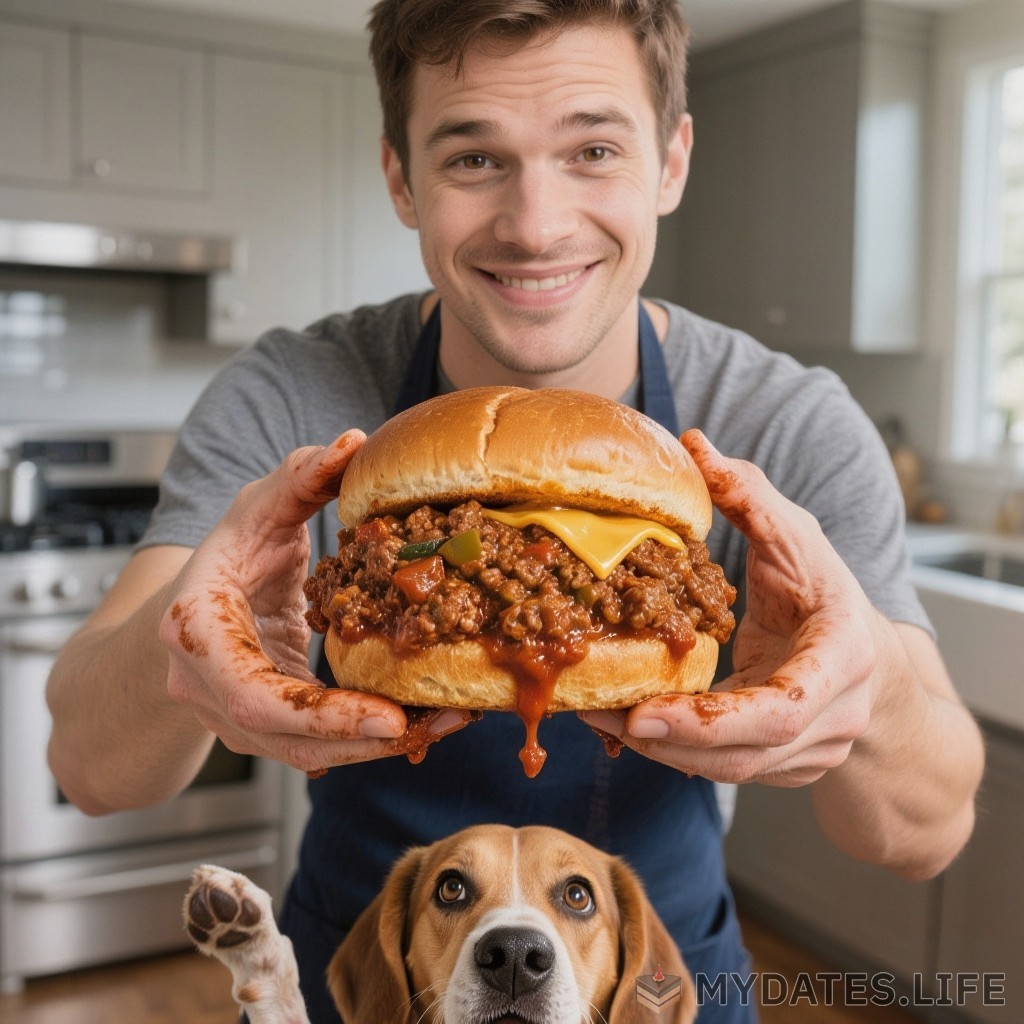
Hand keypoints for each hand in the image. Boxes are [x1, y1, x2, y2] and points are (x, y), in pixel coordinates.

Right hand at [158, 432, 474, 774]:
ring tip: (450, 720)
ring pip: (305, 754)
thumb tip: (353, 443)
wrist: (195, 602)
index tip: (389, 716)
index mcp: (196, 628)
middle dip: (366, 740)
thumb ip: (301, 476)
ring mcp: (230, 716)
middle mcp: (205, 686)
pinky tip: (426, 720)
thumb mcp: (259, 505)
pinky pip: (316, 746)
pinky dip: (369, 739)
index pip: (253, 693)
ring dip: (379, 746)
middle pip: (286, 738)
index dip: (320, 715)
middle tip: (440, 720)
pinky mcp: (264, 730)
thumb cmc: (228, 552)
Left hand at [580, 430, 880, 786]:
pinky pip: (723, 769)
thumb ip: (750, 495)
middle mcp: (834, 718)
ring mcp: (811, 753)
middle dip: (668, 742)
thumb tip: (694, 444)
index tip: (646, 716)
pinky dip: (672, 752)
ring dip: (659, 751)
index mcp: (843, 658)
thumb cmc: (829, 595)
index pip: (786, 708)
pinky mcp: (782, 768)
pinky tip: (623, 724)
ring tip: (594, 716)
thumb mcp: (798, 537)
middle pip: (745, 754)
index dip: (714, 721)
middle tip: (598, 715)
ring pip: (728, 771)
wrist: (875, 669)